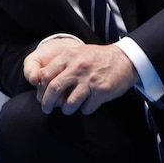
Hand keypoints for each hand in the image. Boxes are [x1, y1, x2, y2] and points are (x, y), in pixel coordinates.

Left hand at [24, 38, 138, 115]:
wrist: (124, 59)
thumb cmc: (97, 57)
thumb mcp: (76, 53)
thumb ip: (61, 63)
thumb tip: (42, 79)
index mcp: (68, 57)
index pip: (46, 75)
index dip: (40, 88)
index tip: (40, 95)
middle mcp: (77, 68)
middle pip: (54, 89)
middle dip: (47, 102)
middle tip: (46, 109)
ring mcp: (89, 80)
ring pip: (69, 102)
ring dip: (66, 109)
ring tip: (67, 110)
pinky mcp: (101, 91)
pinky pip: (86, 108)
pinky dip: (84, 110)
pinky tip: (85, 106)